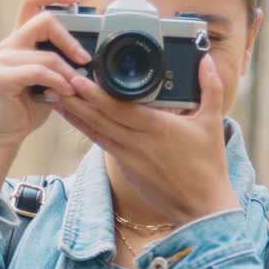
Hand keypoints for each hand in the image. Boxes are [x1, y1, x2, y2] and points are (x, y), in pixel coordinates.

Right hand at [0, 0, 92, 147]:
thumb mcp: (53, 77)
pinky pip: (39, 72)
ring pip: (46, 53)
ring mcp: (3, 58)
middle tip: (84, 59)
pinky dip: (57, 82)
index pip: (33, 0)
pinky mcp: (1, 76)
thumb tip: (90, 53)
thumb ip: (63, 60)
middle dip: (70, 39)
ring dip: (68, 71)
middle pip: (44, 19)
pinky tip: (65, 93)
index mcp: (22, 37)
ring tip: (77, 86)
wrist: (8, 131)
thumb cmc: (32, 103)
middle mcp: (10, 43)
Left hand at [56, 55, 238, 225]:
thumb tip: (207, 60)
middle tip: (56, 83)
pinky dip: (87, 131)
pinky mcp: (126, 168)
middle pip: (100, 119)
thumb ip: (211, 88)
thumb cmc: (208, 165)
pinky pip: (102, 145)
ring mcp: (129, 158)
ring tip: (56, 98)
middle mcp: (139, 143)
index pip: (120, 110)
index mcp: (158, 129)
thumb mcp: (213, 123)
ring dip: (75, 115)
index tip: (78, 81)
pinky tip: (75, 119)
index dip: (96, 95)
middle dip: (76, 101)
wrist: (201, 207)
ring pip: (96, 133)